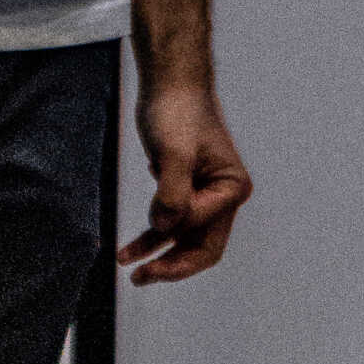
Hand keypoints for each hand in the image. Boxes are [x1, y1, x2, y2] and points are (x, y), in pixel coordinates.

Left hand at [124, 77, 252, 281]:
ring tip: (131, 270)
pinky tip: (132, 247)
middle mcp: (224, 197)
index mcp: (232, 189)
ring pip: (185, 240)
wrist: (170, 85)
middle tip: (141, 278)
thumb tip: (166, 229)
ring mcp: (205, 196)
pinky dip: (154, 236)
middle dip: (173, 266)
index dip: (176, 231)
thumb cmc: (177, 112)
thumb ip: (173, 194)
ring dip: (159, 255)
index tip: (153, 218)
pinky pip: (172, 223)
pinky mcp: (186, 190)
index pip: (204, 229)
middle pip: (202, 247)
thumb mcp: (173, 153)